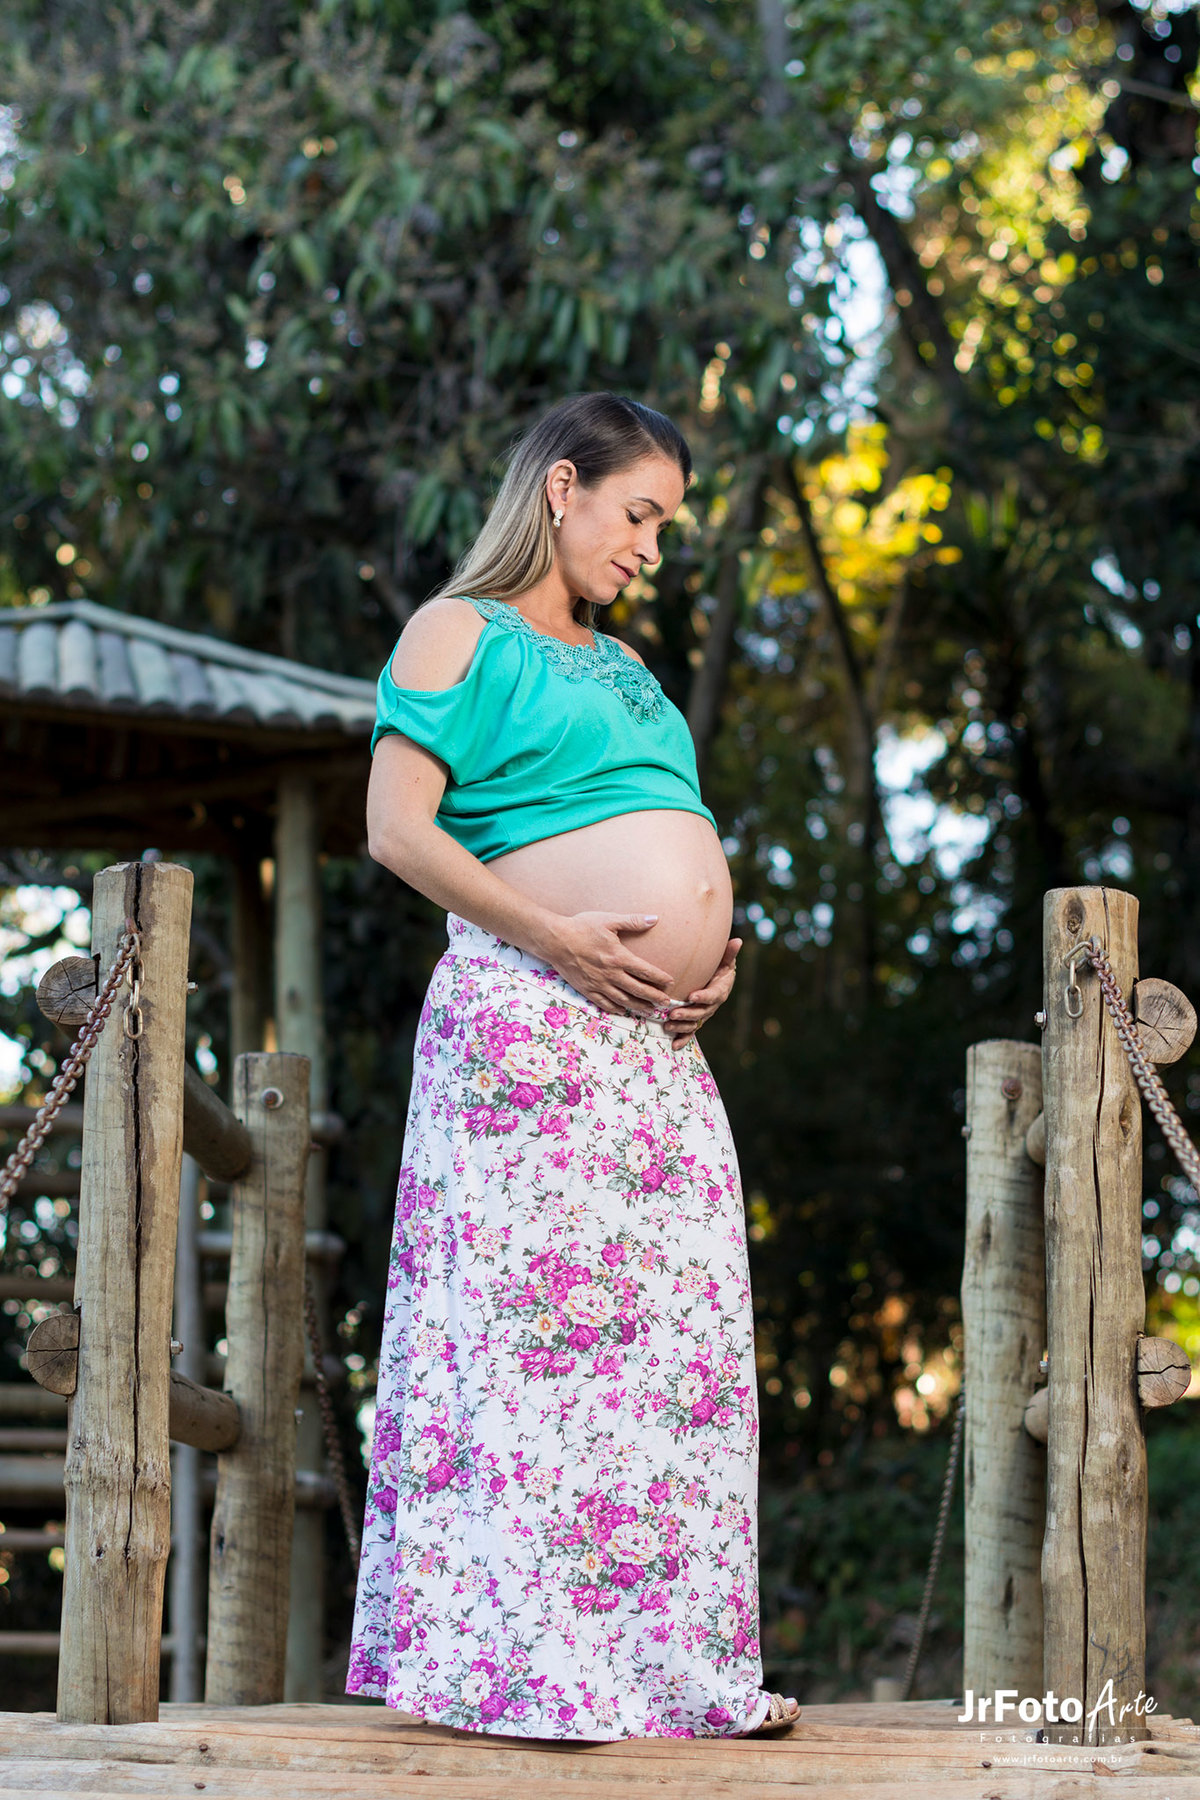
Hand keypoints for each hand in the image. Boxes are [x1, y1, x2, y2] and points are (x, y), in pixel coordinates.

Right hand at [546, 911, 675, 1015]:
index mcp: (619, 957)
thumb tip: (655, 919)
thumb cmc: (581, 927)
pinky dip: (616, 1008)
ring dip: (638, 1006)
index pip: (645, 971)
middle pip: (638, 990)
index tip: (670, 983)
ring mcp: (598, 984)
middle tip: (666, 1004)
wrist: (555, 940)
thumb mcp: (609, 920)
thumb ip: (633, 921)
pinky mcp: (586, 989)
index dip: (660, 978)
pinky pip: (604, 1003)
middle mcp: (611, 974)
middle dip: (654, 998)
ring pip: (623, 1000)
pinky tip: (623, 1010)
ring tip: (649, 1011)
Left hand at [664, 937, 741, 1048]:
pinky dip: (683, 1039)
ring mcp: (704, 1014)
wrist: (715, 981)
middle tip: (673, 1013)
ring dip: (682, 1026)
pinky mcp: (696, 1021)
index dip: (704, 996)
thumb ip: (729, 953)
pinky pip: (690, 1032)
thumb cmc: (719, 968)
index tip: (692, 996)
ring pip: (694, 1023)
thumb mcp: (724, 960)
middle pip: (701, 1012)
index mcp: (720, 990)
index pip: (713, 995)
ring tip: (668, 1025)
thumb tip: (738, 940)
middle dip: (688, 1014)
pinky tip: (674, 1045)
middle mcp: (712, 1005)